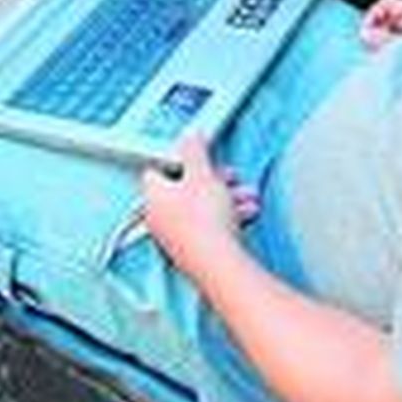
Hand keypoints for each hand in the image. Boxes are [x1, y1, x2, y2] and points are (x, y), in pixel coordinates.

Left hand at [139, 137, 255, 274]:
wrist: (218, 262)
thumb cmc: (204, 221)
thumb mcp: (203, 173)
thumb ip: (195, 151)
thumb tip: (190, 138)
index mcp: (153, 196)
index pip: (158, 169)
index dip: (180, 158)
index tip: (198, 154)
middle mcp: (159, 217)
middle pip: (184, 189)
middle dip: (213, 179)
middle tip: (229, 176)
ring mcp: (175, 236)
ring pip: (201, 207)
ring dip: (227, 198)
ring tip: (247, 196)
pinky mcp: (192, 249)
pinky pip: (209, 225)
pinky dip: (228, 216)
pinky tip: (247, 212)